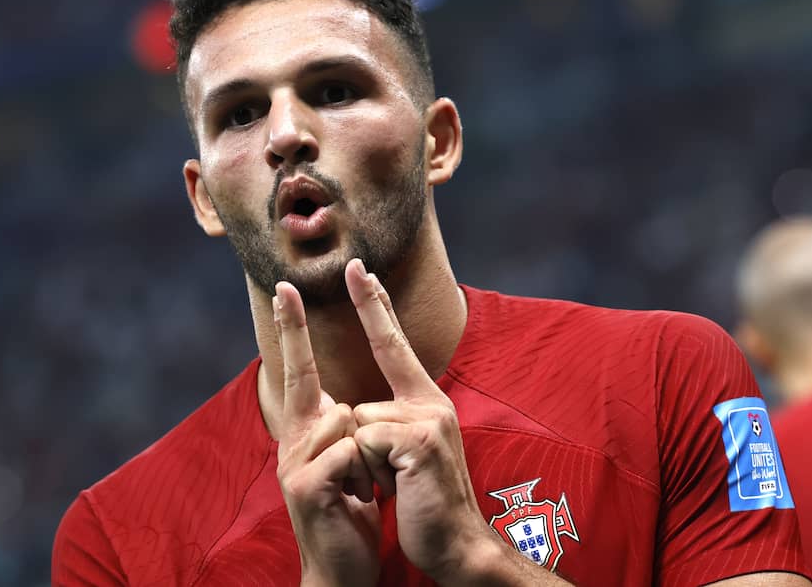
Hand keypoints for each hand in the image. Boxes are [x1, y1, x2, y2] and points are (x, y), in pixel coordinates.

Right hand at [273, 282, 380, 586]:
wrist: (346, 570)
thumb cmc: (353, 514)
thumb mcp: (350, 464)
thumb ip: (344, 432)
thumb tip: (346, 407)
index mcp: (307, 432)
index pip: (299, 369)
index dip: (293, 328)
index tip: (287, 287)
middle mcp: (292, 440)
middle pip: (313, 387)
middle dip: (326, 390)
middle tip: (338, 439)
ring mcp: (294, 461)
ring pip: (343, 417)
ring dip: (368, 455)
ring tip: (361, 490)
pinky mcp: (306, 484)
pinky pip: (348, 449)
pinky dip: (365, 474)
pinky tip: (358, 500)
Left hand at [345, 259, 493, 582]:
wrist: (455, 543)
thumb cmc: (423, 500)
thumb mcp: (409, 452)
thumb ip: (393, 421)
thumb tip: (360, 410)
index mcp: (425, 401)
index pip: (393, 342)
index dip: (374, 303)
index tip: (357, 269)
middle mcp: (430, 402)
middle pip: (360, 404)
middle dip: (364, 454)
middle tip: (397, 484)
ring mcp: (426, 418)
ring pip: (358, 423)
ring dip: (366, 466)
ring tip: (398, 486)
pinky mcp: (417, 439)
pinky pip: (364, 441)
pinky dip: (370, 472)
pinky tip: (399, 488)